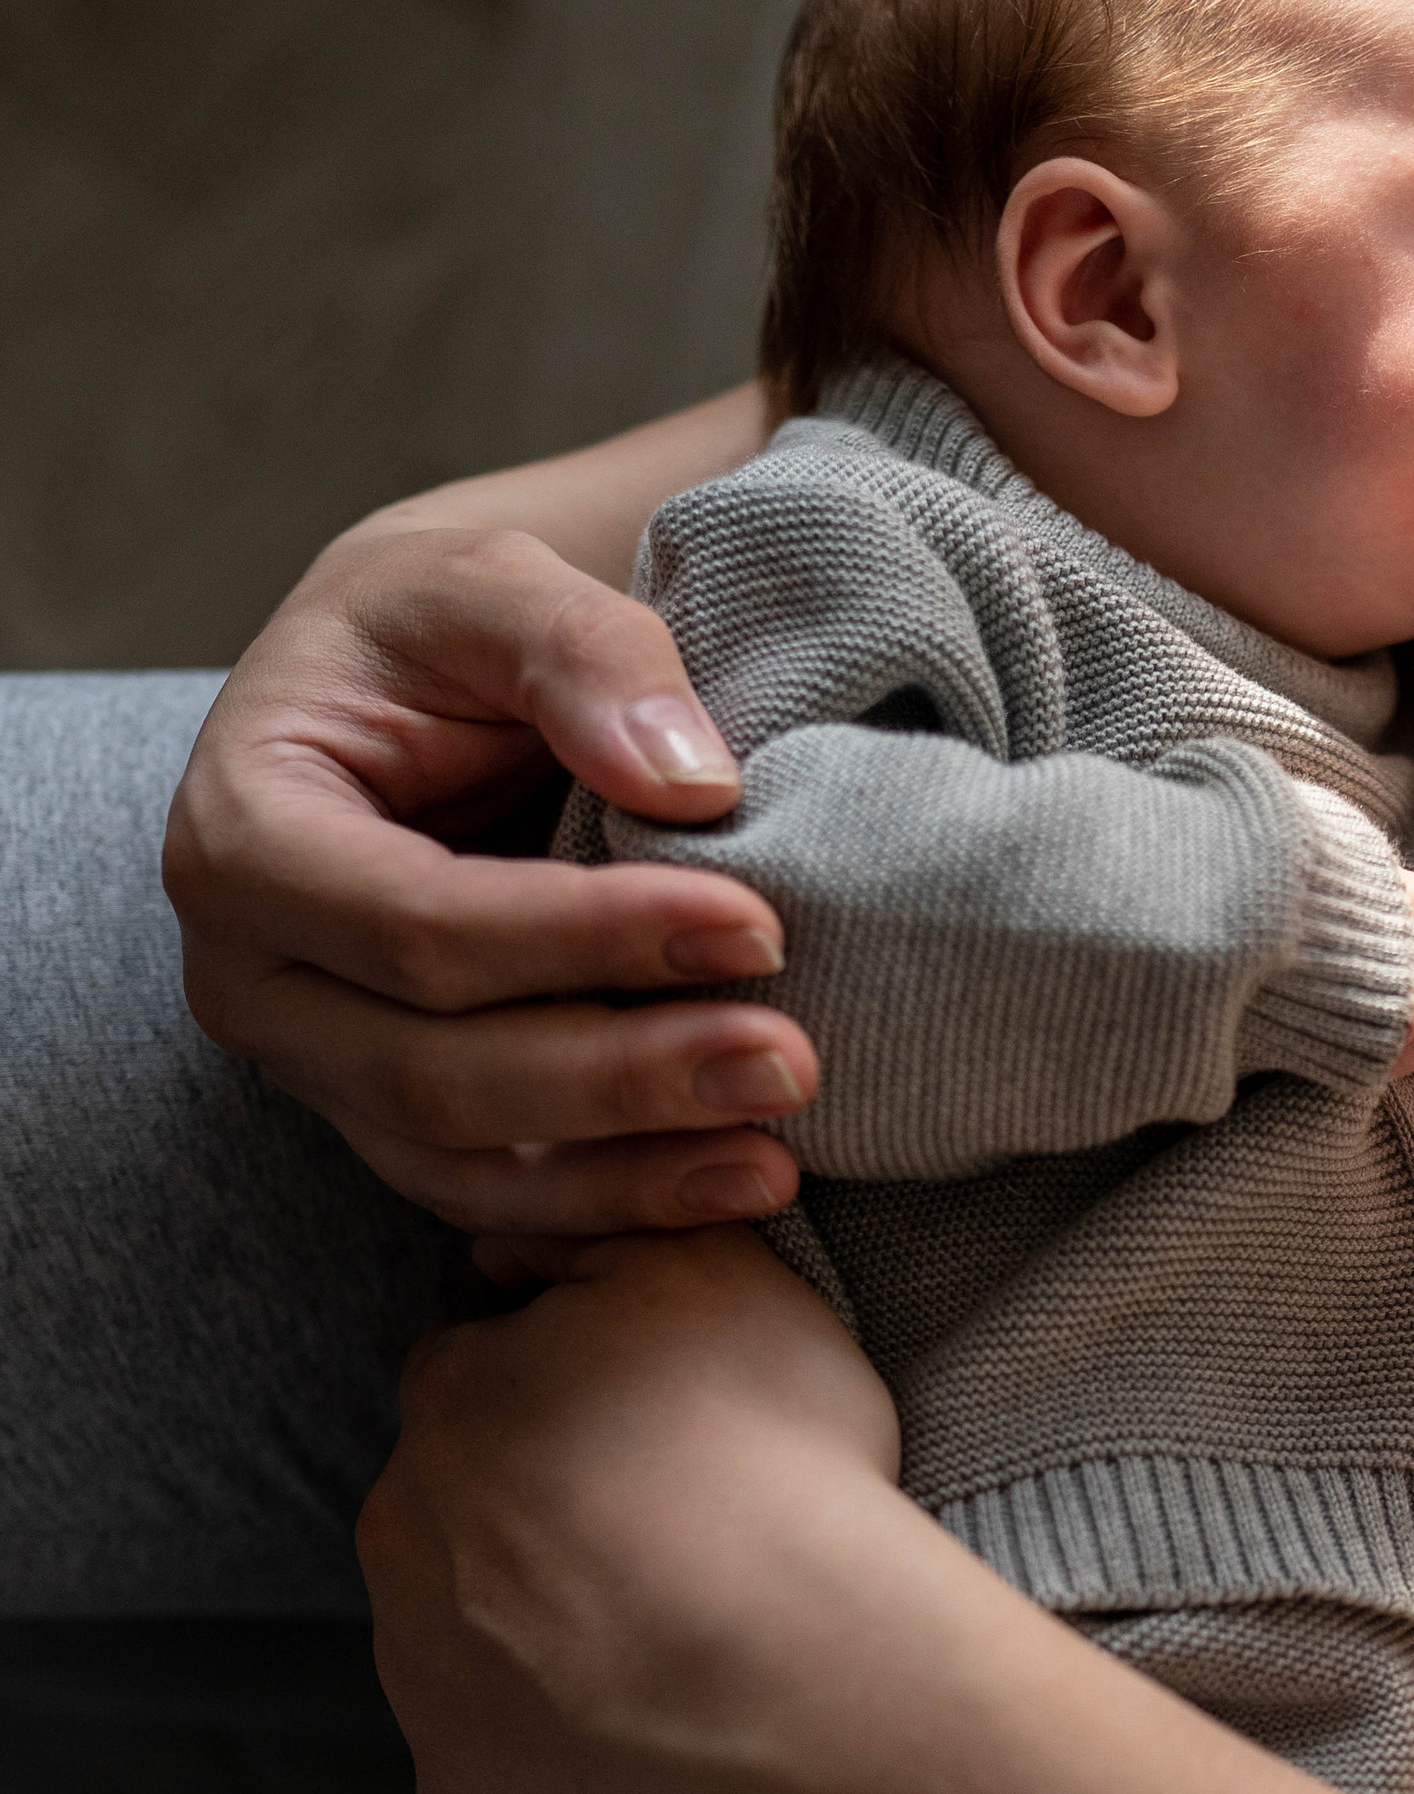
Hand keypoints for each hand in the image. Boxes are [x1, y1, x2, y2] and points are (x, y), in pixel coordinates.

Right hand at [165, 517, 825, 1235]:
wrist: (426, 694)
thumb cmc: (444, 630)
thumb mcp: (495, 581)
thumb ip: (585, 652)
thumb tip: (688, 784)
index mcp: (243, 835)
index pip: (416, 925)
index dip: (586, 940)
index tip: (755, 926)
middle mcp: (254, 980)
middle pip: (436, 1072)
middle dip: (622, 1079)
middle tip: (790, 1063)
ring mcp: (317, 1072)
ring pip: (466, 1168)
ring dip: (629, 1174)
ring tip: (779, 1150)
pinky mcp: (393, 1127)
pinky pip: (499, 1205)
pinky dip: (619, 1212)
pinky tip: (739, 1191)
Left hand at [359, 1230, 899, 1793]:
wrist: (805, 1677)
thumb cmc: (778, 1464)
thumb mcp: (722, 1278)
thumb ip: (608, 1235)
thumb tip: (518, 1249)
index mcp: (455, 1395)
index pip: (478, 1372)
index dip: (564, 1399)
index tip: (649, 1436)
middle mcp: (401, 1523)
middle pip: (454, 1504)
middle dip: (534, 1515)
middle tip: (665, 1541)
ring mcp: (418, 1661)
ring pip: (460, 1628)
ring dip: (534, 1627)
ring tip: (666, 1642)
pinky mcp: (456, 1778)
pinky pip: (491, 1753)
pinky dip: (551, 1744)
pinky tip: (647, 1730)